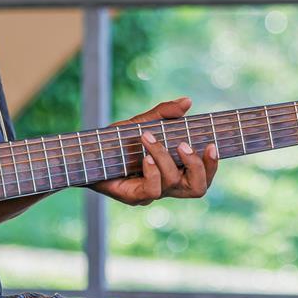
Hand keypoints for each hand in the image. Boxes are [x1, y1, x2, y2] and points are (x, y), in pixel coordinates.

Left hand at [92, 97, 218, 205]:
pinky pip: (153, 190)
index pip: (203, 175)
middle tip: (184, 144)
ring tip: (147, 138)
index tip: (211, 144)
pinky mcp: (135, 196)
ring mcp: (151, 193)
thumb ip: (163, 113)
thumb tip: (187, 101)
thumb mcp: (140, 123)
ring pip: (173, 182)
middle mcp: (166, 184)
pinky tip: (144, 157)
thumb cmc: (115, 142)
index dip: (212, 164)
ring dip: (163, 157)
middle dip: (197, 166)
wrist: (86, 154)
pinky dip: (152, 171)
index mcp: (174, 169)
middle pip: (198, 188)